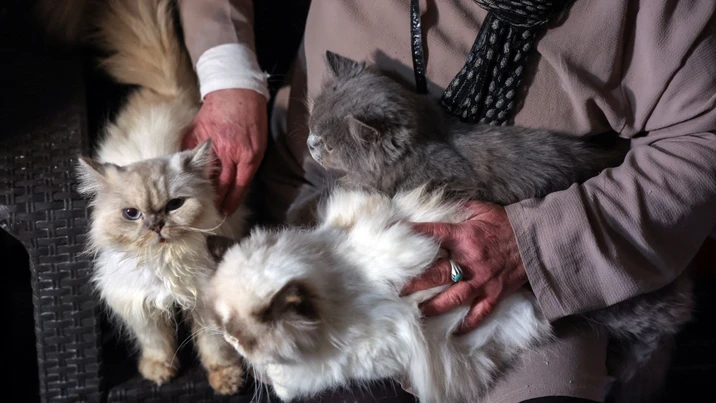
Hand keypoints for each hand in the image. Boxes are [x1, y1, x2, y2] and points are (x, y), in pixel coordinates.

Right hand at [183, 88, 267, 215]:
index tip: (225, 212)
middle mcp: (228, 152)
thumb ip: (248, 165)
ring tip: (196, 201)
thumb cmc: (252, 118)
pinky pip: (189, 157)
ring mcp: (209, 143)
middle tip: (210, 213)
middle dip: (215, 200)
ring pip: (202, 173)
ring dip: (200, 189)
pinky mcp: (195, 135)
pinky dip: (187, 169)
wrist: (236, 91)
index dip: (231, 202)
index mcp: (247, 155)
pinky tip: (185, 179)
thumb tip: (236, 184)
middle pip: (220, 183)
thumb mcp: (259, 144)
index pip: (238, 186)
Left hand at [402, 201, 527, 333]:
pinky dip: (468, 323)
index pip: (433, 234)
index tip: (395, 235)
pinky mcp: (495, 293)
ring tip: (417, 312)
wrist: (537, 240)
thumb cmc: (507, 223)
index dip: (413, 234)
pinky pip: (480, 313)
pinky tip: (455, 331)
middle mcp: (470, 261)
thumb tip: (440, 204)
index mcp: (465, 237)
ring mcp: (482, 280)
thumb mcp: (482, 209)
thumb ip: (460, 209)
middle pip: (437, 273)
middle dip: (415, 282)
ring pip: (453, 298)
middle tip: (396, 288)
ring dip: (434, 306)